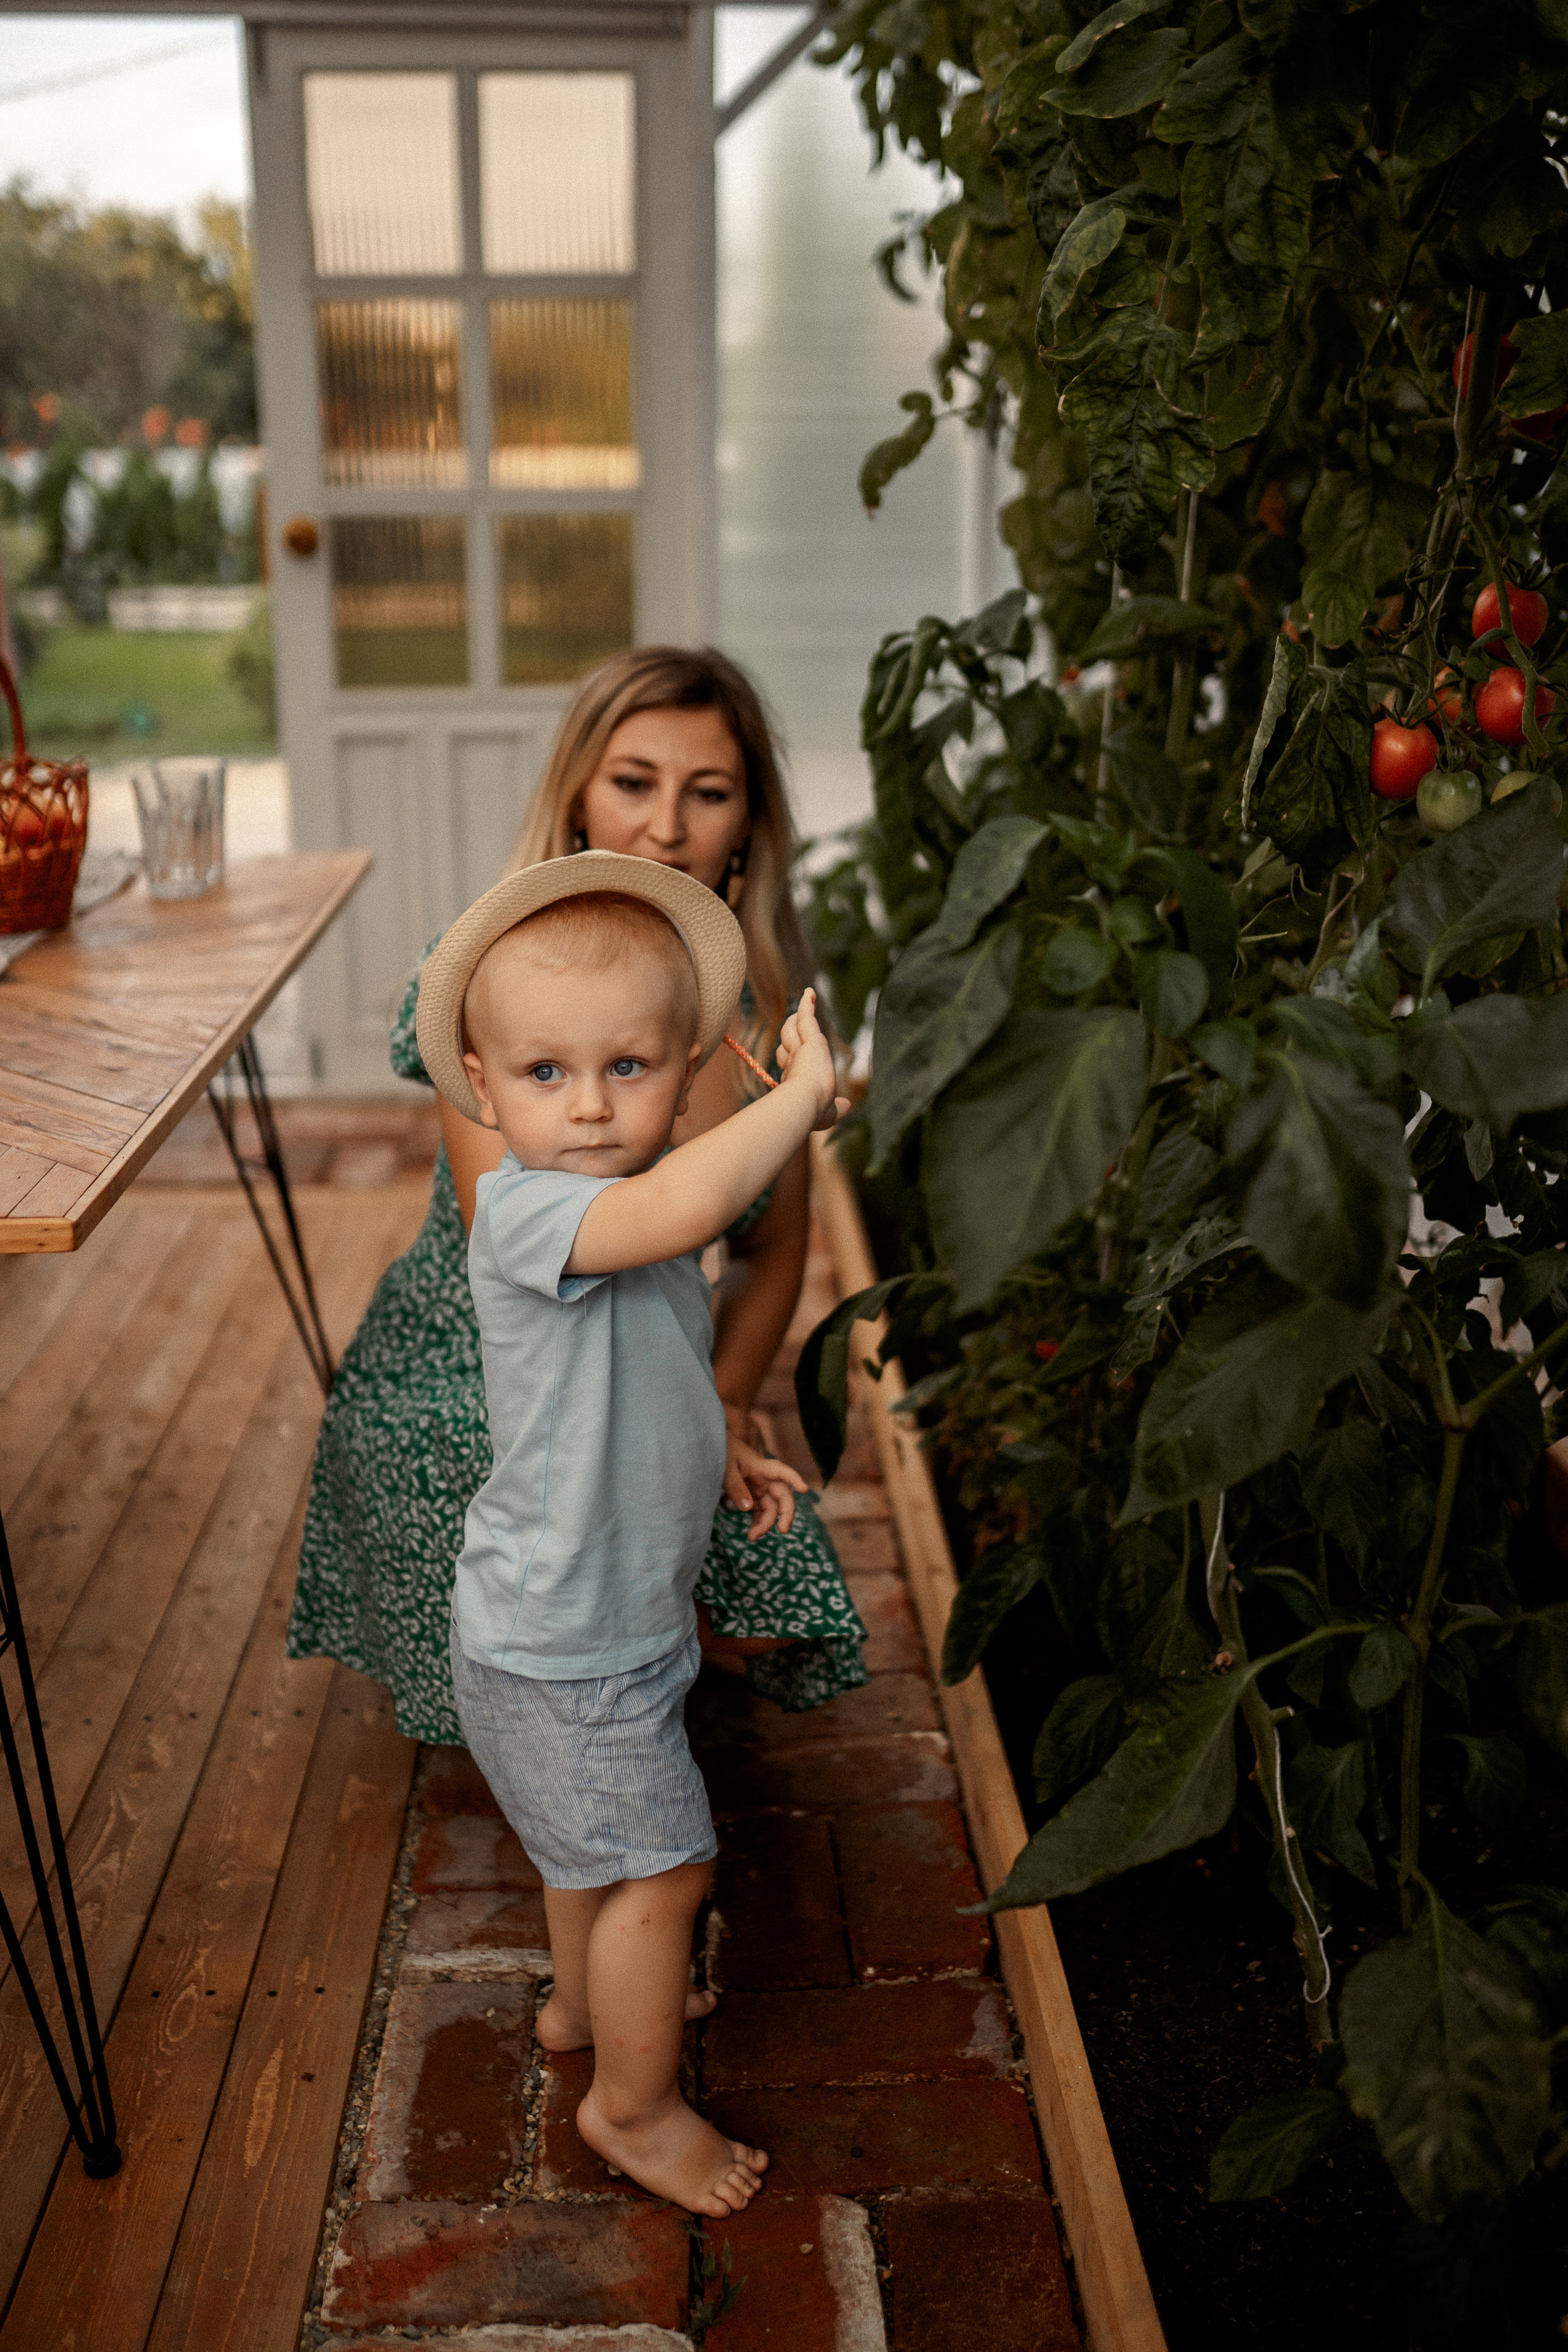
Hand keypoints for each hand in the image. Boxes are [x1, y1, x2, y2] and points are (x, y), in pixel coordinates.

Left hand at [723, 1431, 807, 1539]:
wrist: (715, 1451)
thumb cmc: (722, 1454)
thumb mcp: (725, 1468)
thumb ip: (736, 1487)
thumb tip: (747, 1508)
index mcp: (762, 1466)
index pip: (782, 1471)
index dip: (794, 1479)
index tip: (804, 1489)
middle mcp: (766, 1479)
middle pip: (783, 1496)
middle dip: (786, 1514)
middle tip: (783, 1530)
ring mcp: (761, 1489)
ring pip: (772, 1509)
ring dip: (766, 1524)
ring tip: (752, 1537)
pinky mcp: (753, 1497)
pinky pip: (760, 1512)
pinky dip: (758, 1523)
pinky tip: (752, 1534)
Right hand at [777, 989, 849, 1132]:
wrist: (804, 1102)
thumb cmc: (813, 1111)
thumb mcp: (829, 1114)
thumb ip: (837, 1109)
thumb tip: (848, 1105)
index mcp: (795, 1077)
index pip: (789, 1062)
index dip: (787, 1059)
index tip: (787, 1063)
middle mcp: (793, 1061)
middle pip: (788, 1042)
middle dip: (789, 1037)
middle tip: (793, 1028)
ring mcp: (800, 1048)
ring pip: (793, 1028)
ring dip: (797, 1018)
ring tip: (805, 1004)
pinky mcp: (810, 1038)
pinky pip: (806, 1016)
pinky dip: (808, 1004)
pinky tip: (810, 992)